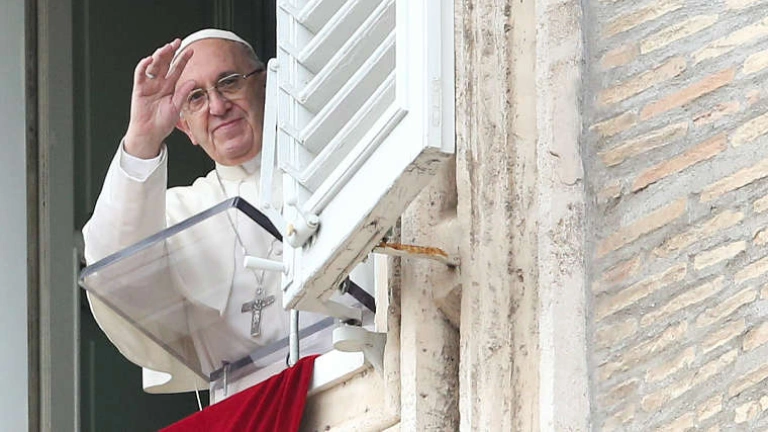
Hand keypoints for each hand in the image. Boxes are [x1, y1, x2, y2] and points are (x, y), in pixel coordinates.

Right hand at [124, 39, 195, 158]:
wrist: (150, 133)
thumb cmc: (163, 122)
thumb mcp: (177, 107)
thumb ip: (183, 94)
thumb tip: (193, 81)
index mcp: (170, 87)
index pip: (177, 69)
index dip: (183, 60)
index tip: (191, 51)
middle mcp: (160, 83)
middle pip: (165, 63)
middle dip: (171, 52)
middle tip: (177, 42)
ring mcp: (149, 85)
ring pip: (154, 66)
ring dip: (159, 56)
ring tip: (166, 48)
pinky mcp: (139, 89)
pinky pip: (140, 74)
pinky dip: (144, 66)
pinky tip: (150, 59)